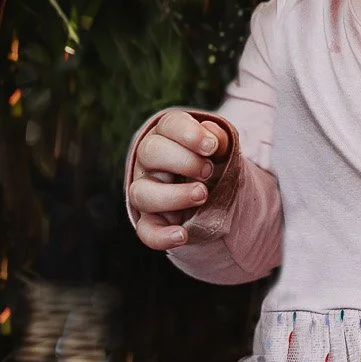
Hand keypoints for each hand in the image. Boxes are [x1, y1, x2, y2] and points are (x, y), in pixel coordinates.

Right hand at [128, 111, 229, 251]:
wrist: (209, 189)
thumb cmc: (210, 159)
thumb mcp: (217, 146)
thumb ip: (217, 138)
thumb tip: (212, 136)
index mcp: (166, 135)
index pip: (168, 125)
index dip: (189, 134)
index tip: (212, 147)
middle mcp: (149, 162)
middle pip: (150, 152)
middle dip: (184, 161)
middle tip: (209, 171)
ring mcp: (146, 191)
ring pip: (142, 193)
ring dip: (174, 196)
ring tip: (202, 195)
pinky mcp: (150, 221)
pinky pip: (146, 231)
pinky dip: (162, 236)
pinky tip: (182, 235)